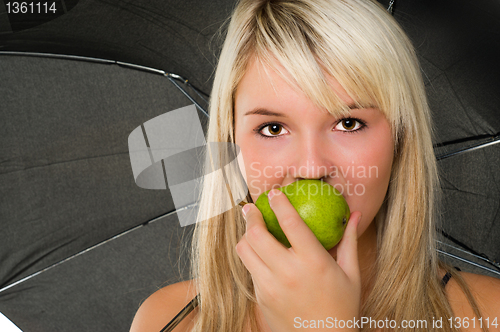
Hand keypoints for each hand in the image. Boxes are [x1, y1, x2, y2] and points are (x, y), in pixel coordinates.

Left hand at [235, 189, 361, 331]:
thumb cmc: (341, 309)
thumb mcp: (352, 275)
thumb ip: (350, 242)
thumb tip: (356, 215)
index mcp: (314, 262)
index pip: (291, 222)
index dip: (280, 203)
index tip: (275, 193)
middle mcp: (288, 272)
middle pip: (257, 234)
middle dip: (250, 216)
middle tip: (251, 208)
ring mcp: (271, 286)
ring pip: (245, 251)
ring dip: (246, 236)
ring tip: (252, 229)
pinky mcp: (261, 298)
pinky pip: (249, 270)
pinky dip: (251, 257)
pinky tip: (259, 254)